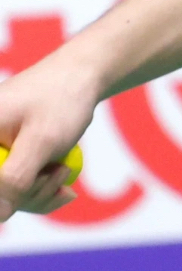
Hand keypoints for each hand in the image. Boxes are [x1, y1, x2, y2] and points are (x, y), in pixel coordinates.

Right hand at [0, 48, 98, 222]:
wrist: (83, 74)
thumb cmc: (62, 99)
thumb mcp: (41, 140)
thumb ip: (15, 179)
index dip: (5, 192)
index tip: (34, 181)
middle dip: (28, 193)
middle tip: (57, 172)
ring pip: (6, 196)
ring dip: (39, 191)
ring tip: (62, 169)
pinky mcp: (6, 158)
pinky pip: (16, 190)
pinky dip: (40, 190)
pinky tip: (62, 185)